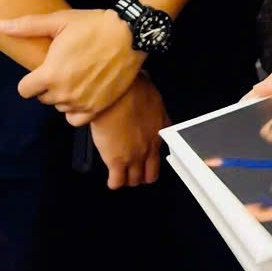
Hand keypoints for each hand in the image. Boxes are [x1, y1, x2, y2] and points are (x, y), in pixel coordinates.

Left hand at [2, 8, 143, 115]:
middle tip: (63, 68)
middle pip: (43, 98)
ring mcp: (82, 102)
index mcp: (50, 74)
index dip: (31, 79)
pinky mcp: (98, 107)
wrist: (130, 34)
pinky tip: (83, 94)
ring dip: (64, 96)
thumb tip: (1, 25)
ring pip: (60, 107)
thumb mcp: (60, 21)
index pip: (24, 90)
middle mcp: (64, 92)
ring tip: (76, 77)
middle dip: (49, 85)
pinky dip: (76, 110)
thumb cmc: (94, 25)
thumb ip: (28, 26)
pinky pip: (76, 120)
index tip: (43, 68)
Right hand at [89, 73, 167, 188]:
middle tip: (134, 170)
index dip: (151, 157)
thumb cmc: (133, 88)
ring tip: (120, 174)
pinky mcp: (116, 161)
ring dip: (128, 178)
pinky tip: (111, 178)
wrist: (117, 94)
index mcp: (160, 131)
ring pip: (134, 181)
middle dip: (142, 175)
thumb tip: (149, 99)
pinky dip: (113, 182)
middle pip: (150, 174)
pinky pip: (116, 182)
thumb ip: (153, 105)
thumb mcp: (153, 95)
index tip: (146, 156)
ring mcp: (134, 156)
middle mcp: (149, 147)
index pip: (161, 153)